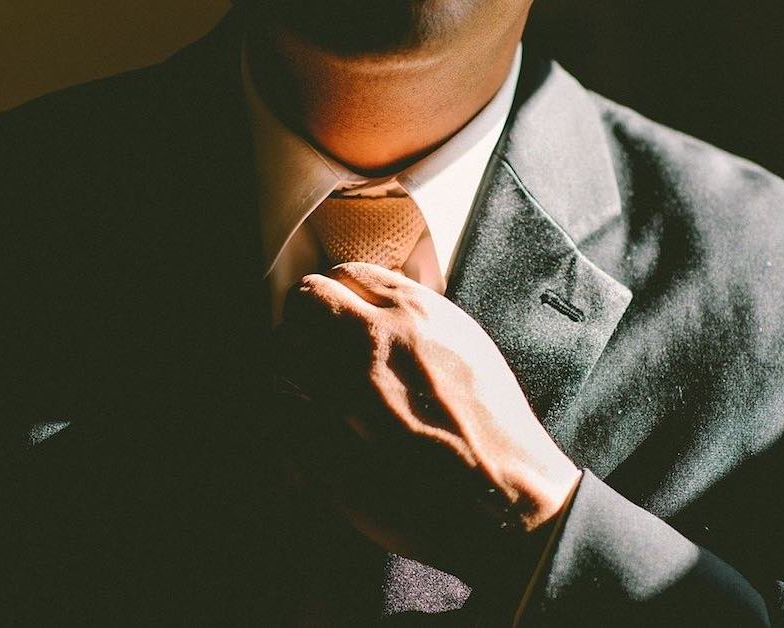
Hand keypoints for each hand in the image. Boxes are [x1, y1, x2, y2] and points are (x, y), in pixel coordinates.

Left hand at [273, 262, 580, 587]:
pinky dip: (293, 427)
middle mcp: (368, 346)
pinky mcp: (321, 448)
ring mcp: (339, 397)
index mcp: (410, 314)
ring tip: (318, 396)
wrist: (503, 497)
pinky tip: (322, 438)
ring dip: (294, 375)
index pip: (341, 275)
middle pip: (302, 307)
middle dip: (305, 323)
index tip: (336, 313)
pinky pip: (281, 422)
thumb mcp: (466, 345)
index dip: (336, 295)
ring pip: (281, 363)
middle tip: (316, 347)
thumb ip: (413, 317)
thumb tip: (371, 303)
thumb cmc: (493, 426)